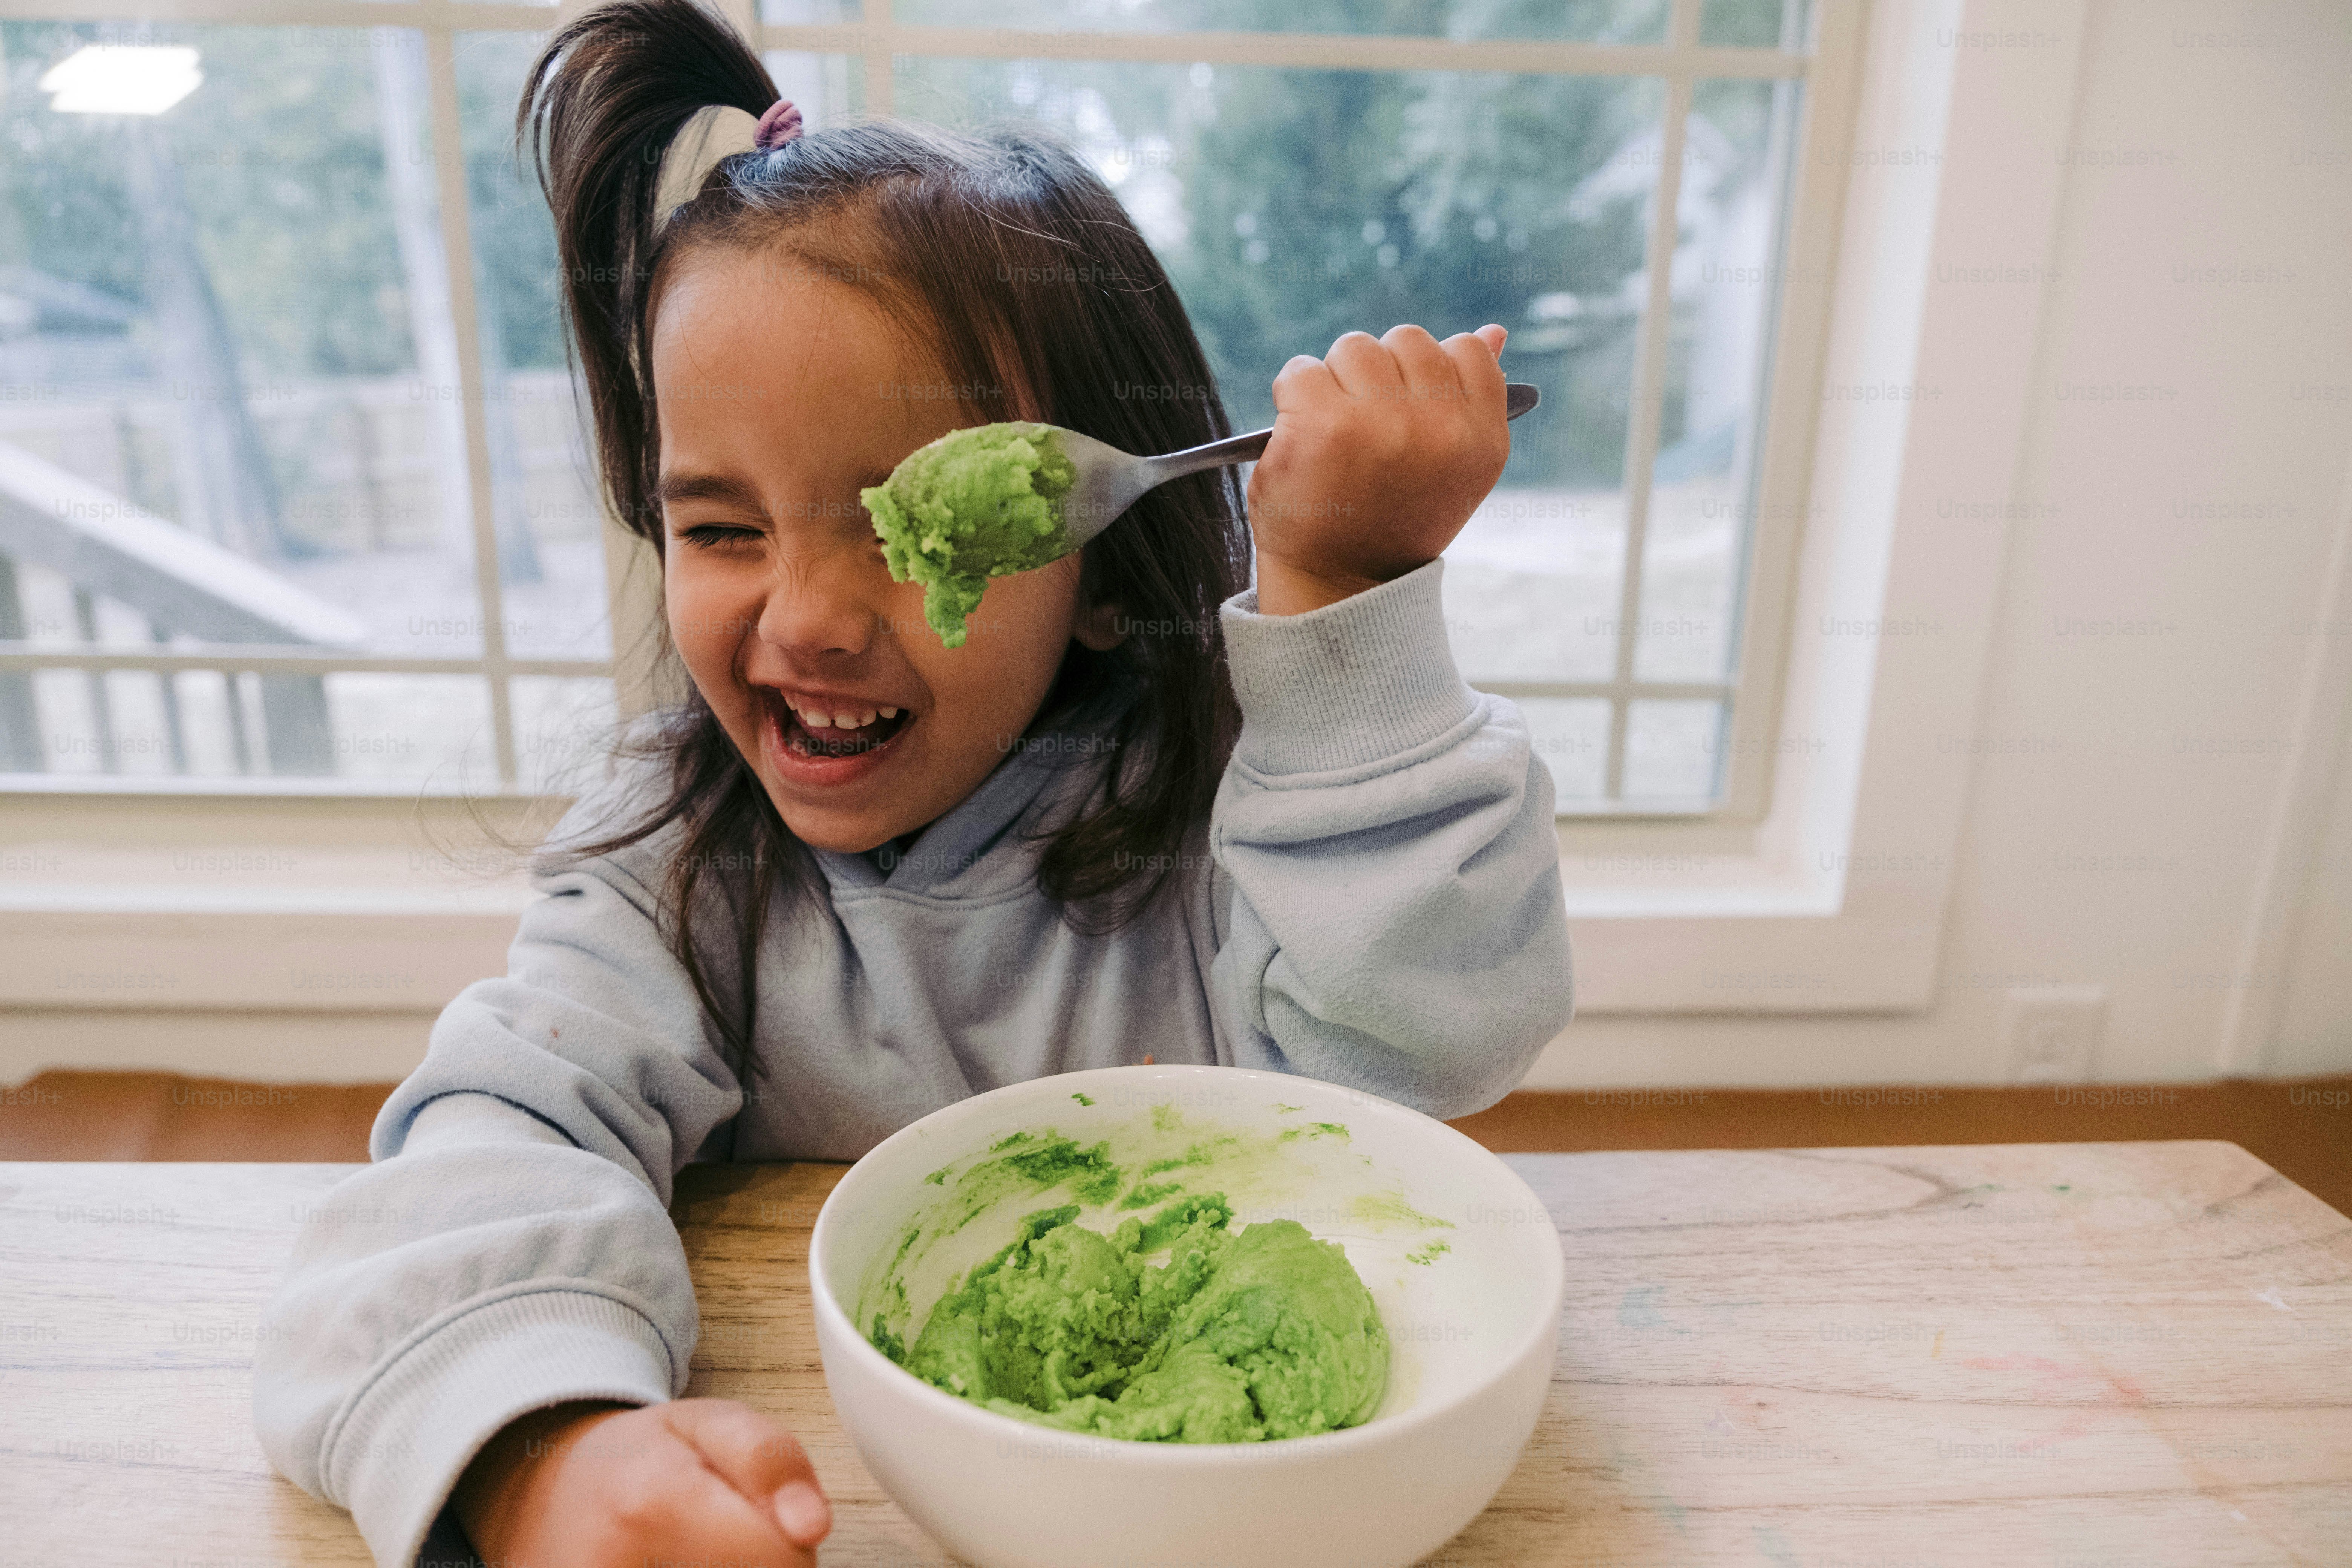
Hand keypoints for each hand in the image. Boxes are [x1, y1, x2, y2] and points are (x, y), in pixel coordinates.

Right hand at [452, 1398, 831, 1567]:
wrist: (544, 1496)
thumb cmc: (638, 1460)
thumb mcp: (711, 1424)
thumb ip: (771, 1462)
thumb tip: (813, 1526)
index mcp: (655, 1501)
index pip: (780, 1560)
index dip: (791, 1548)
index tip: (767, 1525)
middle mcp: (613, 1563)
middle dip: (759, 1567)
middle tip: (723, 1540)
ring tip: (697, 1555)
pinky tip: (675, 1566)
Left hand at [1247, 323, 1510, 614]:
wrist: (1335, 585)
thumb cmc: (1388, 520)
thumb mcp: (1449, 466)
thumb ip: (1471, 399)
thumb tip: (1494, 332)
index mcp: (1482, 438)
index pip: (1468, 352)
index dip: (1427, 375)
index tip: (1408, 415)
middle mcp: (1440, 428)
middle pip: (1406, 340)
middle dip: (1379, 374)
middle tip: (1365, 431)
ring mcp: (1383, 423)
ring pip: (1354, 347)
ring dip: (1335, 379)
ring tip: (1333, 432)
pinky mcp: (1323, 423)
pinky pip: (1302, 369)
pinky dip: (1291, 394)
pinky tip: (1299, 434)